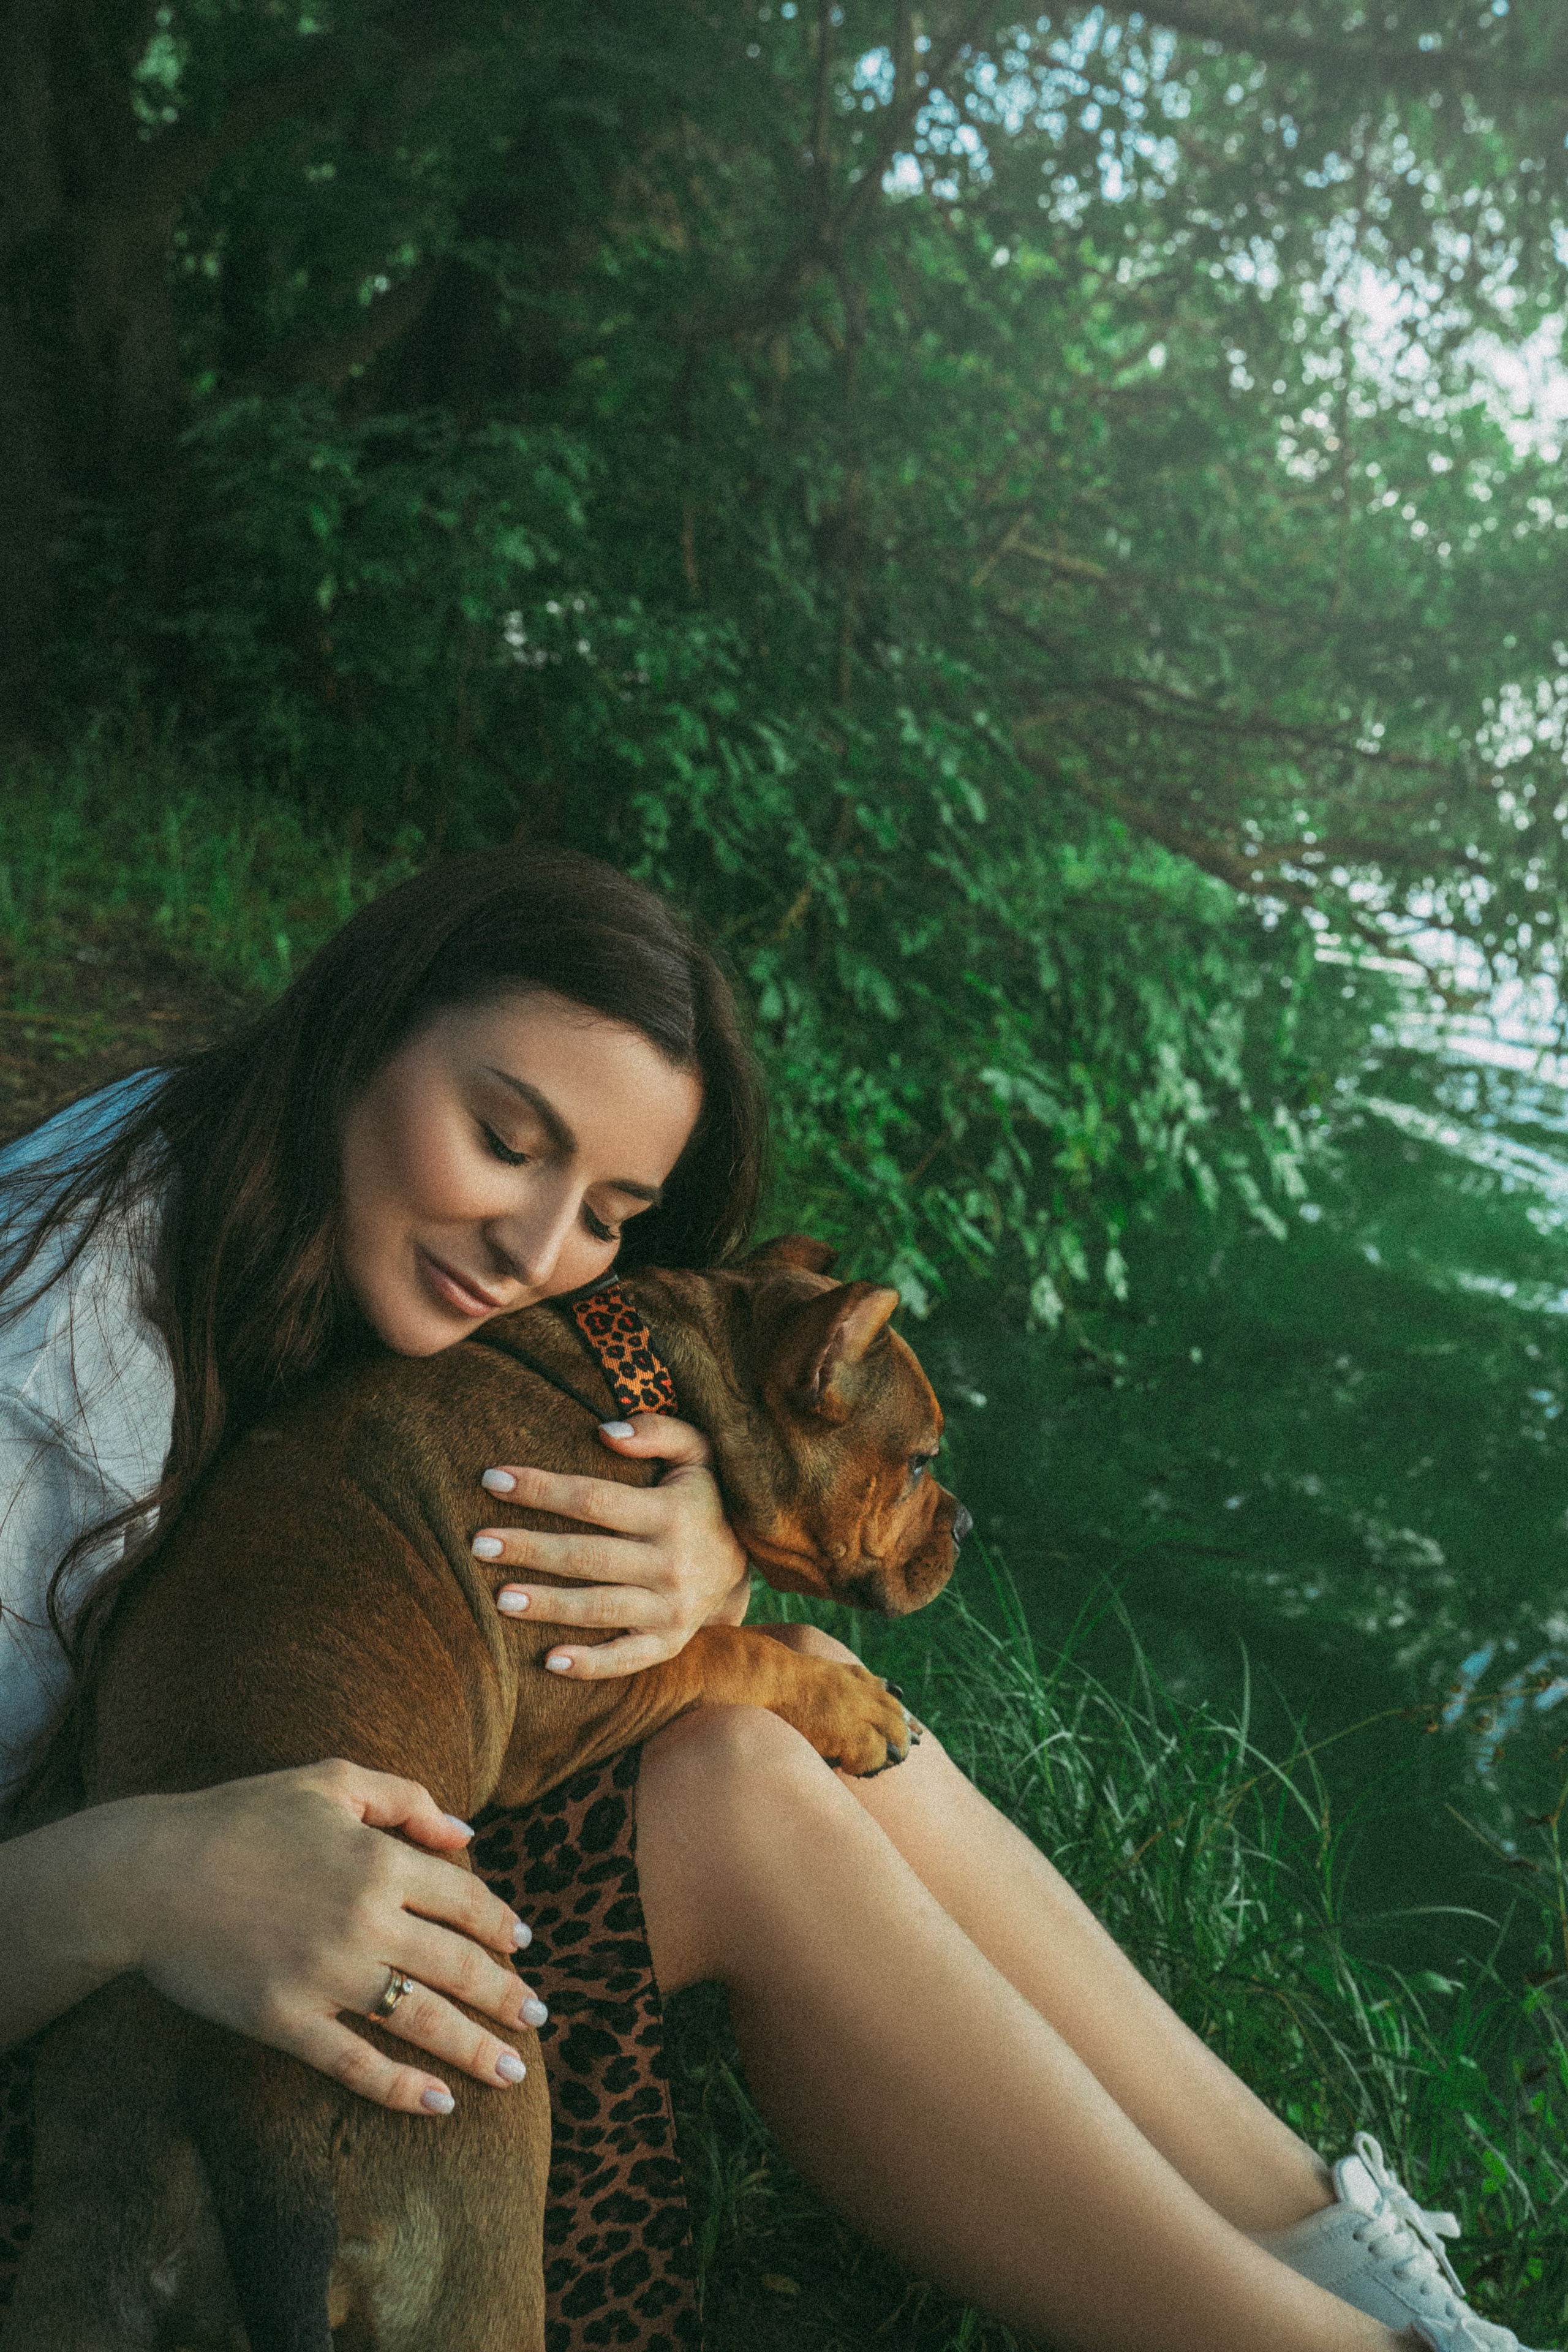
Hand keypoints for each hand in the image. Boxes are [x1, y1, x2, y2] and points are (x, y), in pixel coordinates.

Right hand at [110, 1760, 543, 2115]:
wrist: (149, 1874)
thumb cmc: (240, 1817)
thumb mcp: (330, 1781)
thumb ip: (405, 1799)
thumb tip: (465, 1835)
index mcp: (379, 1860)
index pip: (465, 1900)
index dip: (501, 1924)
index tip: (524, 1945)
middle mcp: (364, 1920)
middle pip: (458, 1966)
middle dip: (506, 1996)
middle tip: (537, 2018)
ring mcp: (326, 1975)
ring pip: (422, 2020)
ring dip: (474, 2049)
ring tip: (510, 2072)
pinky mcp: (285, 2020)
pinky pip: (357, 2064)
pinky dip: (402, 2088)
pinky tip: (439, 2104)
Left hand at [476, 1413, 751, 1677]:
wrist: (746, 1561)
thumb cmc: (703, 1497)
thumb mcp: (698, 1452)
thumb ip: (658, 1431)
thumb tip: (604, 1431)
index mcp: (671, 1513)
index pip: (594, 1499)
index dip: (542, 1488)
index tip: (494, 1479)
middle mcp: (671, 1563)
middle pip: (587, 1556)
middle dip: (530, 1548)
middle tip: (479, 1544)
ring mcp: (671, 1608)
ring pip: (599, 1607)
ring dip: (548, 1605)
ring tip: (499, 1598)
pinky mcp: (668, 1643)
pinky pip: (627, 1658)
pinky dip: (590, 1664)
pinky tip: (549, 1661)